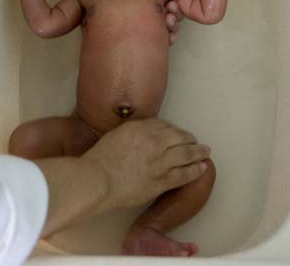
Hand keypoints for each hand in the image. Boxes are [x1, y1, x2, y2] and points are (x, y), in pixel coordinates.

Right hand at [83, 118, 209, 208]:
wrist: (99, 178)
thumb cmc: (100, 158)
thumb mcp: (116, 135)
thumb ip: (131, 133)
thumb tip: (140, 135)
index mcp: (141, 127)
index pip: (163, 125)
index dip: (173, 130)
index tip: (176, 133)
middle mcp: (154, 141)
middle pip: (179, 137)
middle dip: (190, 139)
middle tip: (197, 141)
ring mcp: (160, 161)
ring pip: (186, 154)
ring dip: (198, 152)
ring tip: (205, 152)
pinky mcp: (162, 180)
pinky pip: (184, 174)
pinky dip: (195, 170)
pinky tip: (202, 168)